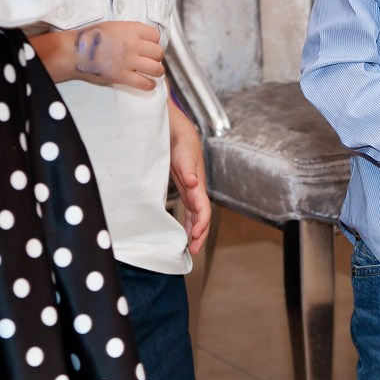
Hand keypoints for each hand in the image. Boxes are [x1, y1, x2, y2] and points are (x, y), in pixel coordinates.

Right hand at [72, 21, 163, 89]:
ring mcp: (129, 61)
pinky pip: (144, 83)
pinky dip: (149, 85)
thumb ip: (130, 31)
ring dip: (157, 71)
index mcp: (131, 29)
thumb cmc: (90, 37)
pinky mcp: (122, 76)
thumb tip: (142, 39)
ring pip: (156, 68)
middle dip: (156, 57)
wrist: (75, 51)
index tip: (150, 46)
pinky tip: (148, 84)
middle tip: (151, 60)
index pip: (156, 35)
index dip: (154, 41)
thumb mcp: (113, 26)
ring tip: (153, 72)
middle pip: (158, 52)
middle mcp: (133, 44)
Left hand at [169, 106, 211, 254]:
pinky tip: (183, 232)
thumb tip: (193, 184)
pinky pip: (188, 210)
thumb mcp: (183, 152)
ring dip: (194, 231)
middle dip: (199, 234)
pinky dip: (187, 222)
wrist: (176, 129)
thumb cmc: (181, 139)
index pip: (203, 208)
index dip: (201, 224)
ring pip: (196, 215)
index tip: (195, 237)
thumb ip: (187, 168)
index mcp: (198, 182)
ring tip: (188, 248)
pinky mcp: (184, 188)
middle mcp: (196, 189)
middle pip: (202, 216)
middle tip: (192, 250)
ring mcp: (191, 190)